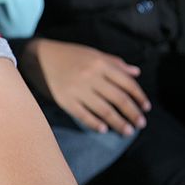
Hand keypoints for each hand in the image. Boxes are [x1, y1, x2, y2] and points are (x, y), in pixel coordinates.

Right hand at [21, 38, 151, 135]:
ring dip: (119, 123)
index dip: (139, 96)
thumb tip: (136, 72)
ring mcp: (77, 89)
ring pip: (104, 110)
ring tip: (128, 131)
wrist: (38, 57)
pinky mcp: (65, 100)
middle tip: (141, 124)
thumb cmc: (68, 54)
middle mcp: (90, 76)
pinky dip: (95, 124)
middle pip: (119, 99)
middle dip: (133, 113)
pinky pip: (84, 115)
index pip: (127, 83)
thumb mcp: (92, 53)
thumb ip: (114, 63)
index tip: (146, 107)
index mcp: (99, 63)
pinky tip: (103, 129)